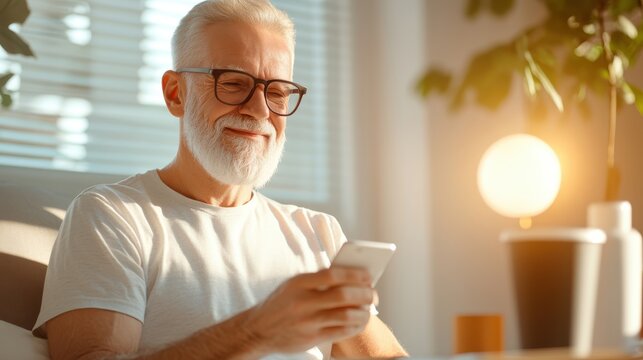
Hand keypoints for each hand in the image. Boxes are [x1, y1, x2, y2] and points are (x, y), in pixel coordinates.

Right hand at [242, 267, 375, 353]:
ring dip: (363, 312)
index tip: (368, 275)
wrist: (257, 329)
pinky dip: (355, 326)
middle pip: (344, 295)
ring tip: (368, 309)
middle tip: (373, 294)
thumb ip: (317, 280)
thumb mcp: (293, 285)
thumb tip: (351, 275)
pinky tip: (359, 322)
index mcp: (299, 283)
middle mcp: (303, 302)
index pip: (333, 274)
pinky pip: (341, 332)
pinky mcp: (311, 338)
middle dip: (364, 294)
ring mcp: (308, 321)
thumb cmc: (281, 303)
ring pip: (346, 315)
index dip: (354, 274)